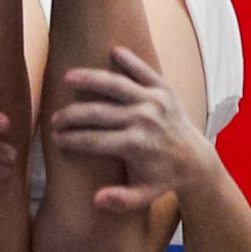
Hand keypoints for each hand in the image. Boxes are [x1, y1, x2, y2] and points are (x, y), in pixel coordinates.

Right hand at [45, 45, 219, 211]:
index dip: (72, 140)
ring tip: (68, 77)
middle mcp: (145, 120)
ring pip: (116, 85)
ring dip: (90, 79)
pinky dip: (130, 60)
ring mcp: (155, 101)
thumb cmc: (163, 177)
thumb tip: (96, 200)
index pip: (94, 140)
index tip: (55, 139)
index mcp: (137, 145)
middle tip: (54, 118)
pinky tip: (113, 51)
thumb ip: (121, 200)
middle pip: (98, 112)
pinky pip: (144, 70)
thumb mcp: (144, 195)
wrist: (195, 160)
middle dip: (72, 116)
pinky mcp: (164, 89)